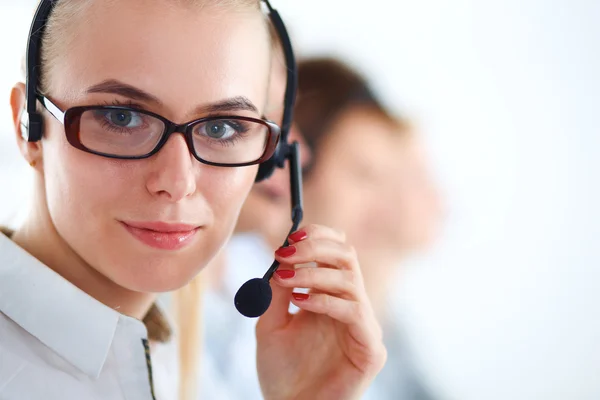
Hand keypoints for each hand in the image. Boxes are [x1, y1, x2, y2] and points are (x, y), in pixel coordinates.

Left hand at [256, 224, 386, 399]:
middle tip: (285, 253)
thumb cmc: (282, 371)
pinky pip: (355, 312)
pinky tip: (300, 302)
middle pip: (348, 256)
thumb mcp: (270, 323)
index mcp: (331, 296)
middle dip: (316, 248)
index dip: (320, 236)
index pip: (338, 251)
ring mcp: (363, 326)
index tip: (291, 235)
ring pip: (350, 280)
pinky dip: (326, 301)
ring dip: (314, 273)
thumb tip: (280, 255)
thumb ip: (276, 291)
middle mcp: (350, 305)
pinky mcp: (370, 349)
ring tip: (285, 280)